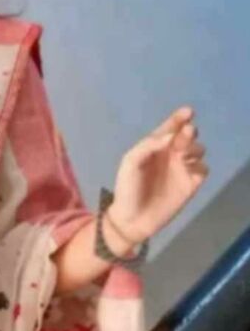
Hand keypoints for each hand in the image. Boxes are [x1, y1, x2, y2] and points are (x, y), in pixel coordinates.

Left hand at [109, 106, 208, 242]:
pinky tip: (189, 172)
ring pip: (198, 150)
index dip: (179, 118)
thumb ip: (148, 145)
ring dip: (195, 148)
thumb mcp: (131, 162)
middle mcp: (171, 154)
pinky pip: (203, 170)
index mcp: (155, 146)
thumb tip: (171, 136)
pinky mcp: (191, 185)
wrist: (133, 218)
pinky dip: (199, 167)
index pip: (170, 127)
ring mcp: (182, 169)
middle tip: (184, 136)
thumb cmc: (128, 188)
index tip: (188, 112)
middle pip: (188, 136)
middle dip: (189, 132)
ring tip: (184, 155)